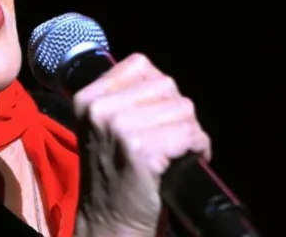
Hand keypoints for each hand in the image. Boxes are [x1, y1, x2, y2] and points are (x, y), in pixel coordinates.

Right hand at [71, 53, 210, 236]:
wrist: (110, 222)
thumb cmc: (114, 176)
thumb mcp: (103, 127)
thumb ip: (123, 98)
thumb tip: (163, 81)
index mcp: (87, 97)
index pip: (140, 64)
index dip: (158, 90)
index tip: (155, 116)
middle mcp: (100, 108)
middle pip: (166, 85)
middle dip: (176, 112)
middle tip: (168, 140)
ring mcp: (120, 127)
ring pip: (183, 108)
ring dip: (189, 131)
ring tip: (175, 152)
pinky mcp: (143, 149)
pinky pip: (190, 134)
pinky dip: (198, 148)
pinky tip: (182, 163)